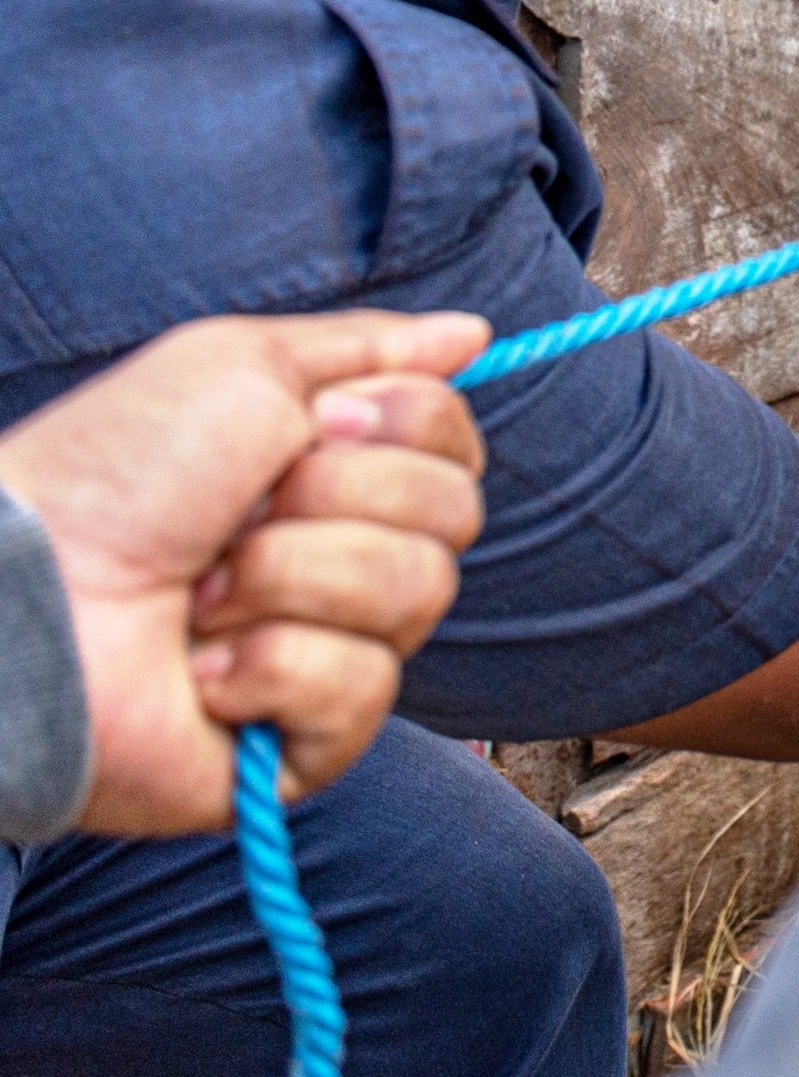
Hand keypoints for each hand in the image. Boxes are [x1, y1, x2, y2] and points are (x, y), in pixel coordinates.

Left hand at [0, 310, 489, 831]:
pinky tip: (198, 672)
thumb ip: (369, 348)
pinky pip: (363, 690)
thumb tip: (475, 333)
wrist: (27, 594)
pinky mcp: (305, 742)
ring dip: (292, 579)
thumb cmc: (111, 478)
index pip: (457, 449)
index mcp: (334, 477)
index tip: (313, 425)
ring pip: (416, 596)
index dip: (404, 426)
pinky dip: (269, 667)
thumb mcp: (241, 367)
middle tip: (237, 516)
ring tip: (200, 598)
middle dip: (339, 499)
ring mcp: (330, 655)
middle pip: (454, 516)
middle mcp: (343, 563)